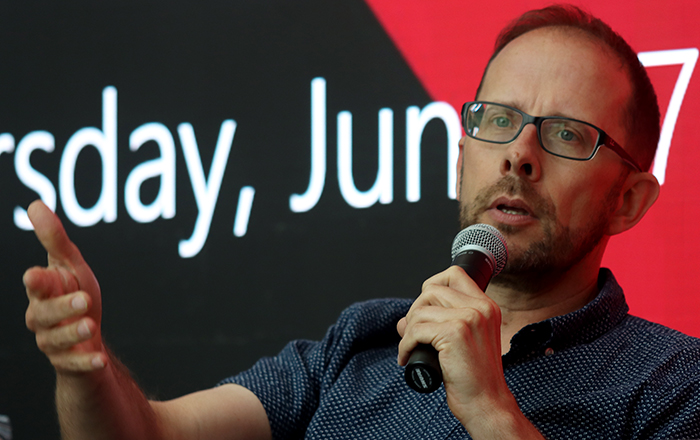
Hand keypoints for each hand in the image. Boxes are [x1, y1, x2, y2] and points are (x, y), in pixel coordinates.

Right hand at [23, 200, 106, 372]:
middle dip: (61, 307)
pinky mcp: (68, 363)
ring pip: (56, 341)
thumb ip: (54, 239)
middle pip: (44, 313)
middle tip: (84, 299)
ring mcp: (53, 342)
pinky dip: (86, 362)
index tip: (37, 275)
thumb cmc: (74, 295)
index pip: (38, 285)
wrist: (85, 338)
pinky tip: (100, 359)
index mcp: (42, 292)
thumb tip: (34, 204)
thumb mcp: (70, 266)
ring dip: (73, 333)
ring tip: (90, 325)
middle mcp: (41, 318)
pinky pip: (74, 365)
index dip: (39, 281)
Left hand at [397, 266, 513, 426]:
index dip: (431, 287)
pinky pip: (415, 330)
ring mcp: (469, 318)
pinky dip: (405, 345)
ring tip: (411, 349)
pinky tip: (407, 358)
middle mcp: (481, 308)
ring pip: (420, 310)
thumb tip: (402, 321)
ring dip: (408, 331)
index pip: (454, 274)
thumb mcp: (461, 342)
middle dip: (415, 312)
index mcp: (487, 306)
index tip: (424, 311)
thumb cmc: (473, 378)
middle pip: (430, 290)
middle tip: (414, 336)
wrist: (487, 405)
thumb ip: (438, 324)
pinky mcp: (455, 333)